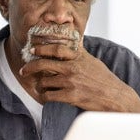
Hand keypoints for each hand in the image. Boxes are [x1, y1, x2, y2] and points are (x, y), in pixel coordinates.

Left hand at [19, 44, 139, 112]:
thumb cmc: (105, 80)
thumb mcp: (93, 61)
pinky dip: (45, 97)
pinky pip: (49, 96)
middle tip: (24, 70)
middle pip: (44, 64)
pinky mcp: (71, 96)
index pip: (56, 48)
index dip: (42, 48)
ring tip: (41, 88)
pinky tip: (47, 97)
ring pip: (45, 82)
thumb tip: (74, 42)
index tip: (33, 50)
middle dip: (30, 67)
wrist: (116, 97)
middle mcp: (73, 68)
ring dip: (40, 85)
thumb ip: (80, 54)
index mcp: (79, 57)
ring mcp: (71, 82)